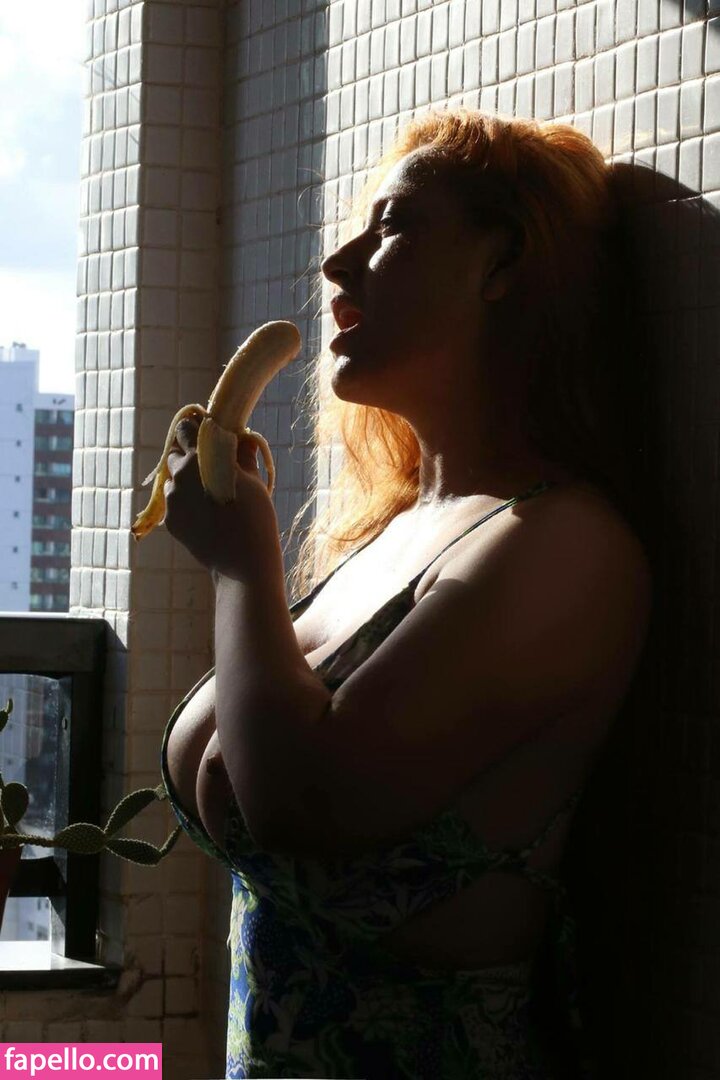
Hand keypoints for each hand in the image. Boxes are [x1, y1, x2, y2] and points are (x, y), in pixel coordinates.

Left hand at [163, 417, 281, 580]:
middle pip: (175, 454)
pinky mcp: (171, 522)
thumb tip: (241, 438)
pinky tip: (206, 514)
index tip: (207, 433)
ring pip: (173, 481)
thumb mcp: (253, 481)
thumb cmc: (255, 516)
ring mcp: (172, 501)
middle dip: (189, 456)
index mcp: (199, 459)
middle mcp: (179, 476)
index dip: (195, 428)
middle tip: (210, 466)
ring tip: (209, 494)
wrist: (242, 561)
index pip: (184, 428)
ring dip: (185, 481)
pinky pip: (175, 504)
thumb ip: (242, 456)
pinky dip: (186, 503)